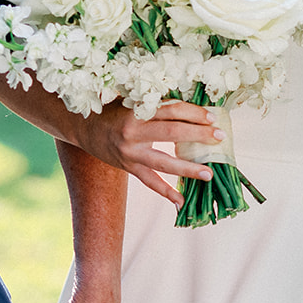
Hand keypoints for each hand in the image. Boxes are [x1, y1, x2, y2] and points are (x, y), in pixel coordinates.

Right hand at [73, 100, 220, 204]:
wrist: (83, 127)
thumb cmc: (113, 110)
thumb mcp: (133, 101)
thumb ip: (158, 104)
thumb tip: (193, 107)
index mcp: (137, 111)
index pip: (171, 110)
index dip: (193, 113)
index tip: (212, 117)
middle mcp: (133, 133)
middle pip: (172, 133)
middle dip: (198, 135)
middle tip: (219, 138)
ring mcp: (130, 153)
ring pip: (163, 162)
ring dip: (188, 169)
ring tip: (208, 174)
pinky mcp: (128, 167)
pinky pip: (150, 181)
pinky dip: (165, 192)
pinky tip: (181, 201)